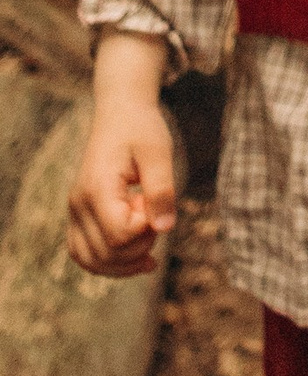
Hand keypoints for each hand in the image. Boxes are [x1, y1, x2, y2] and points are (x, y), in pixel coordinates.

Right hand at [67, 36, 179, 281]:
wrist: (119, 112)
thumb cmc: (141, 128)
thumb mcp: (158, 151)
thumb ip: (161, 189)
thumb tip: (164, 229)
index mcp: (97, 188)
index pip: (119, 235)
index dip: (146, 229)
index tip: (156, 203)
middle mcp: (78, 205)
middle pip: (106, 254)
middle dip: (139, 247)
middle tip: (156, 217)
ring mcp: (74, 213)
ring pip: (91, 262)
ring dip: (124, 263)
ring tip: (150, 243)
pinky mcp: (79, 217)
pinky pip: (86, 254)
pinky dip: (110, 263)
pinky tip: (138, 257)